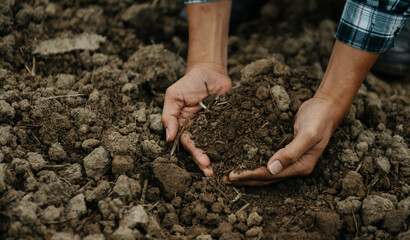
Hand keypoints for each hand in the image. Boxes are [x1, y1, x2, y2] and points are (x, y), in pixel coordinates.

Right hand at [162, 63, 231, 176]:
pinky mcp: (228, 121)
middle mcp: (199, 130)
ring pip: (216, 145)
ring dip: (218, 156)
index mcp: (184, 127)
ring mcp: (215, 127)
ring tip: (223, 168)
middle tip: (212, 172)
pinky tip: (237, 152)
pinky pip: (231, 133)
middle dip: (205, 161)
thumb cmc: (188, 83)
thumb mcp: (173, 97)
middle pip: (202, 148)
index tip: (204, 162)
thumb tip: (169, 138)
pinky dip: (234, 143)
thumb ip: (169, 116)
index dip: (195, 154)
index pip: (188, 144)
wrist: (210, 71)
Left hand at [222, 97, 341, 185]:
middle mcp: (294, 166)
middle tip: (223, 178)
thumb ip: (291, 152)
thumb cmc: (319, 120)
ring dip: (247, 171)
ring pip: (264, 170)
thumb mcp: (308, 135)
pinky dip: (253, 159)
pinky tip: (241, 157)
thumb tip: (272, 169)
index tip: (232, 175)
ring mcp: (289, 159)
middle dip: (244, 178)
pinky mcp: (284, 149)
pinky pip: (266, 157)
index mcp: (300, 167)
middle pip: (265, 177)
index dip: (250, 175)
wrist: (325, 107)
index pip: (269, 175)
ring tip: (229, 172)